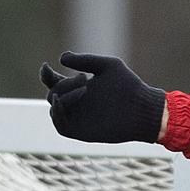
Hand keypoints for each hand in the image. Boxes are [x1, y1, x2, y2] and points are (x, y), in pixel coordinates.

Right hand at [39, 52, 165, 143]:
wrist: (143, 109)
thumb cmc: (129, 86)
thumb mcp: (108, 66)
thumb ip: (85, 60)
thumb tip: (62, 57)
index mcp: (79, 87)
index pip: (54, 81)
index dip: (46, 75)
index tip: (47, 66)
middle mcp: (76, 103)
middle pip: (52, 93)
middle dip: (63, 83)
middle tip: (84, 78)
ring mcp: (77, 118)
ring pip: (54, 108)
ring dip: (62, 96)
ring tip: (84, 89)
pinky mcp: (81, 132)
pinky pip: (60, 126)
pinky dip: (58, 114)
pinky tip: (64, 103)